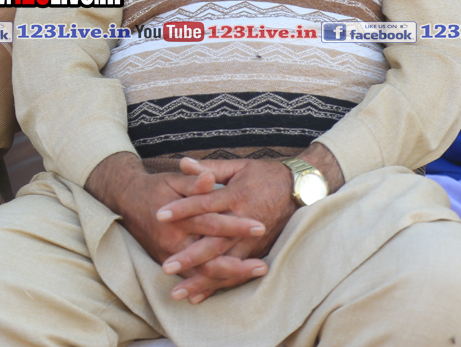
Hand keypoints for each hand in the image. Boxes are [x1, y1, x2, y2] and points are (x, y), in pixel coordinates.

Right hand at [84, 152, 267, 265]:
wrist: (127, 200)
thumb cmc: (157, 187)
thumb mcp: (175, 180)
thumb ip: (194, 181)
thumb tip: (210, 177)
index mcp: (179, 217)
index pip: (212, 224)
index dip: (236, 226)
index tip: (259, 227)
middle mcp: (173, 240)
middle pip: (208, 258)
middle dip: (237, 264)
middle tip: (263, 266)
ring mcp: (169, 255)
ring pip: (202, 273)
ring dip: (229, 277)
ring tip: (256, 273)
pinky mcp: (167, 262)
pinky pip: (192, 277)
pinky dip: (212, 284)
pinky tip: (233, 283)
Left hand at [154, 144, 343, 303]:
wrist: (300, 188)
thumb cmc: (266, 175)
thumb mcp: (239, 166)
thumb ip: (209, 168)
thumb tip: (183, 162)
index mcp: (237, 195)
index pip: (205, 203)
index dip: (183, 208)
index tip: (159, 215)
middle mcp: (244, 220)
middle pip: (214, 241)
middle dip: (190, 256)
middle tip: (166, 267)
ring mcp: (252, 239)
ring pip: (225, 262)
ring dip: (202, 280)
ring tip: (179, 293)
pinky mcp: (258, 250)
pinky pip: (237, 271)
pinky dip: (218, 285)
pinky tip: (200, 297)